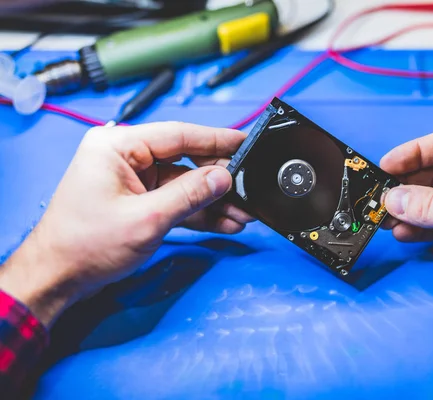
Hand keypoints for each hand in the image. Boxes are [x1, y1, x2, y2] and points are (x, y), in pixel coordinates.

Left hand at [0, 122, 252, 326]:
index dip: (216, 139)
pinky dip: (198, 212)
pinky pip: (177, 200)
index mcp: (118, 147)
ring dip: (213, 200)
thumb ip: (190, 194)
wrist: (58, 278)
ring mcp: (134, 180)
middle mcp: (126, 158)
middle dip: (218, 179)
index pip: (178, 135)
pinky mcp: (139, 200)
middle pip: (185, 159)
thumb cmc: (85, 246)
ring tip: (242, 213)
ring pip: (185, 183)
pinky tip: (224, 221)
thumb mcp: (147, 219)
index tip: (245, 142)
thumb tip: (224, 177)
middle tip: (247, 189)